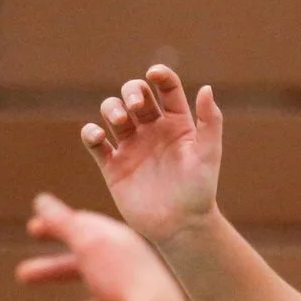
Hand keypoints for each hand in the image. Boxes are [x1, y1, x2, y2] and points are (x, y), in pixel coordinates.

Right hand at [17, 192, 192, 300]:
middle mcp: (135, 276)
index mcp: (126, 248)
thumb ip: (64, 222)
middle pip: (88, 271)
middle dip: (53, 271)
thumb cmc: (122, 280)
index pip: (89, 230)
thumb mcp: (89, 244)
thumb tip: (41, 200)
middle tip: (21, 275)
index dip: (58, 226)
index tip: (31, 229)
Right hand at [80, 64, 223, 245]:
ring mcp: (131, 145)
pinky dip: (90, 133)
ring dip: (111, 107)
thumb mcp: (208, 154)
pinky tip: (97, 136)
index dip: (159, 75)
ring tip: (119, 120)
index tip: (155, 74)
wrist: (181, 226)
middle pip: (134, 94)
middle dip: (131, 91)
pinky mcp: (113, 165)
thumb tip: (206, 88)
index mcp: (177, 123)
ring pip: (112, 112)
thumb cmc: (200, 191)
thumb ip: (210, 121)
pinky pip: (94, 141)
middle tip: (135, 105)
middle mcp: (152, 130)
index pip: (166, 88)